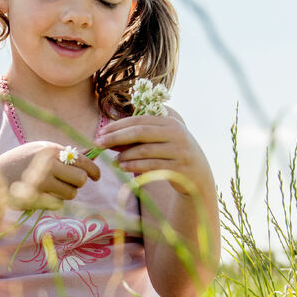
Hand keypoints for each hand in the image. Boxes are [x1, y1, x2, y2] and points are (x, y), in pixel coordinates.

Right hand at [0, 141, 101, 212]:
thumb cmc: (19, 165)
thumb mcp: (38, 152)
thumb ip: (61, 155)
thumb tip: (89, 158)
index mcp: (50, 149)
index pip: (82, 160)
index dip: (93, 170)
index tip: (96, 177)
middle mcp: (48, 162)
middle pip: (80, 179)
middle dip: (77, 184)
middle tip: (67, 184)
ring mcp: (42, 179)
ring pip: (71, 193)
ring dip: (65, 194)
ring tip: (50, 189)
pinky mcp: (37, 195)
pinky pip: (59, 202)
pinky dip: (53, 202)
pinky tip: (40, 195)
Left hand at [94, 114, 211, 195]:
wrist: (197, 175)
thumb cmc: (172, 154)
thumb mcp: (160, 140)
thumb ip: (138, 137)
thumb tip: (109, 137)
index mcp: (170, 122)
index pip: (139, 121)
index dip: (118, 126)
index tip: (101, 132)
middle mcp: (176, 134)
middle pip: (140, 133)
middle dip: (116, 137)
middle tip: (98, 144)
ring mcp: (179, 151)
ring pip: (144, 151)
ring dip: (124, 155)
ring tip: (112, 161)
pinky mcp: (178, 168)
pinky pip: (150, 166)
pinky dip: (133, 166)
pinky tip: (122, 167)